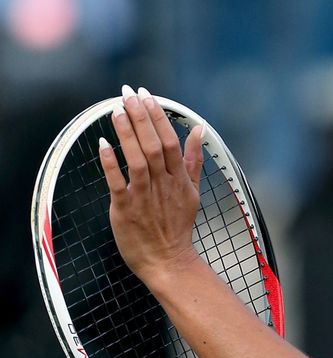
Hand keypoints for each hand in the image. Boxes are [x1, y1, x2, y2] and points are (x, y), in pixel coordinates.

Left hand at [98, 85, 204, 283]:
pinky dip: (111, 164)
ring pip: (138, 160)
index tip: (147, 96)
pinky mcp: (126, 210)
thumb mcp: (192, 191)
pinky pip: (117, 184)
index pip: (170, 142)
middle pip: (153, 146)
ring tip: (116, 110)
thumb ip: (194, 159)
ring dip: (127, 134)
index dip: (158, 117)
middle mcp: (164, 185)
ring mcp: (145, 197)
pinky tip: (104, 145)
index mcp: (180, 179)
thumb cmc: (177, 226)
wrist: (168, 261)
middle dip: (141, 117)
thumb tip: (200, 130)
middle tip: (128, 94)